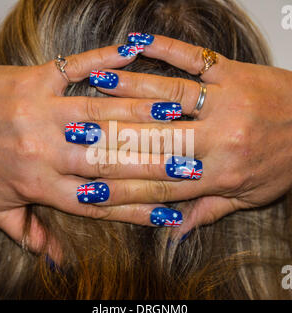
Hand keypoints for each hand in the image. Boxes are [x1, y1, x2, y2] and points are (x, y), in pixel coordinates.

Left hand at [0, 45, 169, 257]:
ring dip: (140, 114)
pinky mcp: (33, 79)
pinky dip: (103, 61)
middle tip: (189, 163)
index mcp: (39, 185)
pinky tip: (131, 56)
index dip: (136, 208)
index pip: (100, 202)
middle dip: (152, 162)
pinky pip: (74, 67)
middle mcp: (45, 150)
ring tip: (176, 115)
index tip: (168, 211)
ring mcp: (40, 111)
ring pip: (100, 115)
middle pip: (109, 159)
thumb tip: (58, 260)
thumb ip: (30, 234)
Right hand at [79, 34, 291, 238]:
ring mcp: (226, 99)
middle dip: (115, 136)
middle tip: (79, 132)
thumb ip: (208, 210)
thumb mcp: (249, 197)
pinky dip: (165, 49)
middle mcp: (221, 136)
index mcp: (224, 173)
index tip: (92, 184)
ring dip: (130, 89)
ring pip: (169, 93)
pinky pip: (194, 57)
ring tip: (96, 85)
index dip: (125, 187)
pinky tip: (138, 44)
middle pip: (157, 138)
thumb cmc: (285, 162)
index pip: (162, 183)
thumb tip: (173, 229)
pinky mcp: (233, 72)